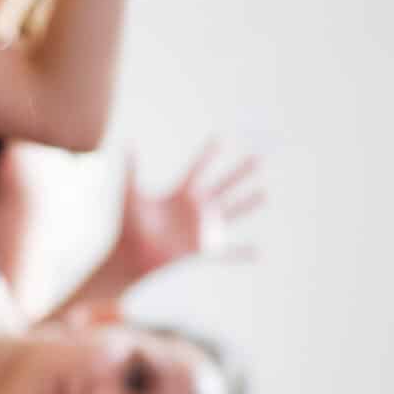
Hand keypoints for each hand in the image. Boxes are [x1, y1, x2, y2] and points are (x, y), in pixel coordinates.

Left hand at [106, 140, 263, 282]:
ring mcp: (202, 228)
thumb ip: (132, 171)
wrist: (130, 256)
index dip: (207, 153)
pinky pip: (227, 253)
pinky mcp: (203, 249)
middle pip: (224, 185)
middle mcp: (196, 208)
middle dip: (240, 172)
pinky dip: (242, 253)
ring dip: (249, 203)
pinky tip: (258, 253)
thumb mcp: (131, 195)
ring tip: (264, 194)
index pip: (197, 168)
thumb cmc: (129, 226)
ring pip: (232, 212)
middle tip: (257, 158)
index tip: (219, 137)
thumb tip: (128, 145)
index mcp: (181, 194)